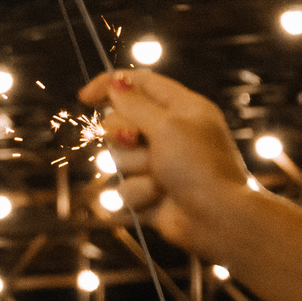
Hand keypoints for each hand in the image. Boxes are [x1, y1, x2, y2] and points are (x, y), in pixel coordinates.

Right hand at [77, 68, 254, 252]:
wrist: (217, 219)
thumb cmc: (199, 166)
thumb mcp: (167, 126)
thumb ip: (136, 104)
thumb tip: (115, 81)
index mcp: (182, 108)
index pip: (140, 84)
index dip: (110, 86)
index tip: (84, 97)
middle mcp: (170, 133)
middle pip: (120, 122)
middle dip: (123, 135)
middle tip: (137, 142)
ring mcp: (159, 164)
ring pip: (119, 159)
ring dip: (135, 169)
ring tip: (160, 179)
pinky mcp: (150, 192)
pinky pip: (124, 188)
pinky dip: (140, 194)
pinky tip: (159, 200)